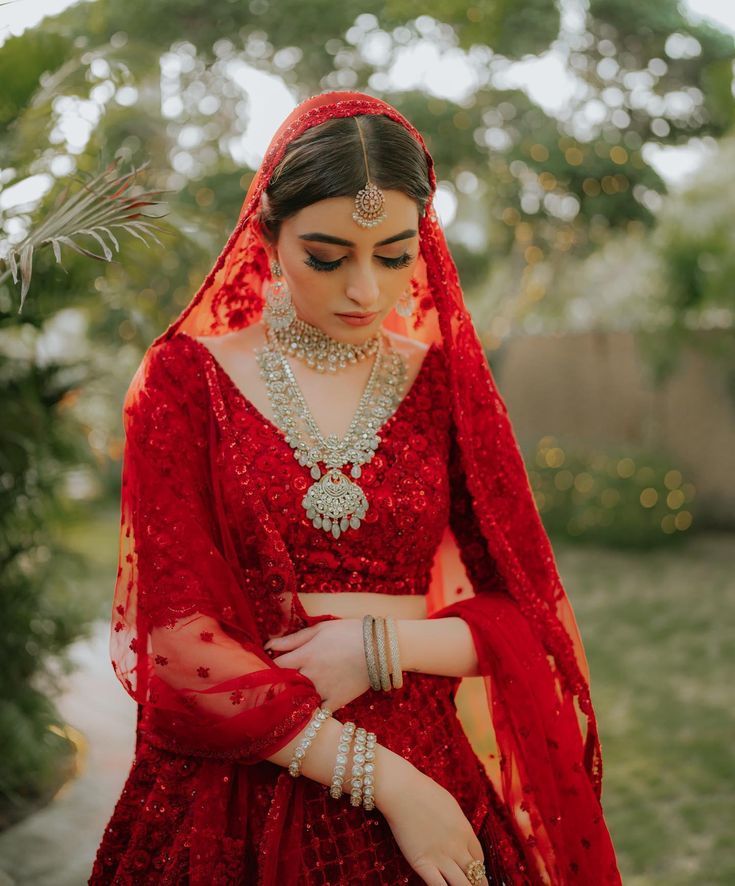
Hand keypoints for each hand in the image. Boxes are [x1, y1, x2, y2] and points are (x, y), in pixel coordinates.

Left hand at [263, 619, 370, 711]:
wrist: (380, 648)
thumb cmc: (348, 632)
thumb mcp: (319, 629)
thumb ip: (293, 639)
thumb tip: (268, 645)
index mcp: (305, 655)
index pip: (275, 667)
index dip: (269, 667)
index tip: (269, 666)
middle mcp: (311, 675)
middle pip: (283, 686)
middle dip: (278, 684)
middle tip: (277, 681)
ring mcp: (323, 691)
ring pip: (298, 701)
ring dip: (294, 698)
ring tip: (294, 692)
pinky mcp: (336, 701)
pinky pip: (318, 712)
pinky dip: (312, 710)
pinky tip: (310, 704)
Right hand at [380, 768, 488, 885]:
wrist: (402, 790)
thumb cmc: (423, 791)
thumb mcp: (450, 806)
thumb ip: (458, 824)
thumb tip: (461, 835)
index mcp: (465, 831)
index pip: (479, 859)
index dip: (477, 869)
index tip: (472, 872)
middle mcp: (457, 847)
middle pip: (476, 877)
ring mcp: (440, 857)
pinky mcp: (422, 864)